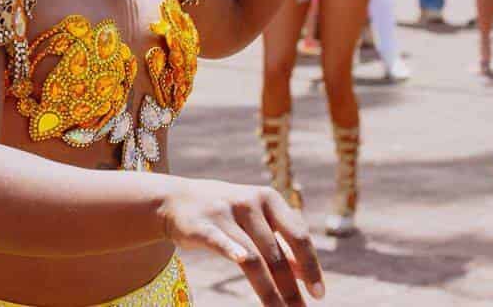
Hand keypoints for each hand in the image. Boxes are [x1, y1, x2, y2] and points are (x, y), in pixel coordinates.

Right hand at [159, 179, 323, 304]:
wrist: (174, 200)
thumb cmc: (223, 213)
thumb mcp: (254, 219)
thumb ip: (279, 242)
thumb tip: (305, 273)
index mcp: (268, 199)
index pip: (298, 236)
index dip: (311, 266)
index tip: (318, 294)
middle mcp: (249, 202)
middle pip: (277, 252)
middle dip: (291, 287)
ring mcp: (225, 213)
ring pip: (253, 257)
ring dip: (269, 291)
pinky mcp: (202, 226)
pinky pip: (221, 242)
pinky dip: (233, 251)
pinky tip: (241, 261)